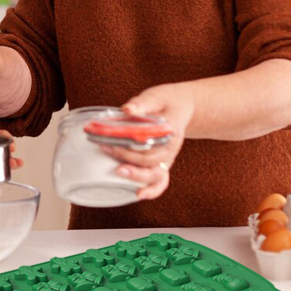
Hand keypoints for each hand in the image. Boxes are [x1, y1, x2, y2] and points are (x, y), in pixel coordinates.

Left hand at [100, 84, 193, 200]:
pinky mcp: (164, 163)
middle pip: (150, 160)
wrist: (183, 107)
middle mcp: (171, 147)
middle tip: (107, 149)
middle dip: (127, 158)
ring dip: (138, 176)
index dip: (131, 144)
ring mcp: (168, 157)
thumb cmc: (167, 101)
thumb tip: (127, 109)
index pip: (150, 142)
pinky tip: (138, 194)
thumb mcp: (156, 96)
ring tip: (119, 173)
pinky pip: (162, 181)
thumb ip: (142, 103)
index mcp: (170, 129)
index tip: (112, 142)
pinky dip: (153, 190)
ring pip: (156, 174)